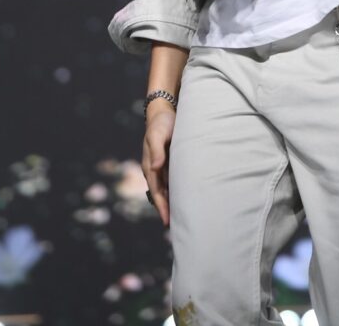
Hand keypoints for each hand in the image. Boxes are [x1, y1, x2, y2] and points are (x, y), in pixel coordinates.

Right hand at [142, 105, 176, 225]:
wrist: (165, 110)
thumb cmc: (161, 122)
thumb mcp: (157, 134)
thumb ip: (156, 150)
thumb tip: (155, 168)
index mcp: (150, 166)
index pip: (156, 191)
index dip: (162, 206)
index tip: (167, 221)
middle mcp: (156, 170)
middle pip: (162, 195)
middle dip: (168, 210)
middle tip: (178, 228)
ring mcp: (164, 167)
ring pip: (169, 190)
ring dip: (174, 203)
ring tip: (185, 219)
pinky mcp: (172, 163)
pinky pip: (175, 181)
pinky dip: (179, 191)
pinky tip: (189, 199)